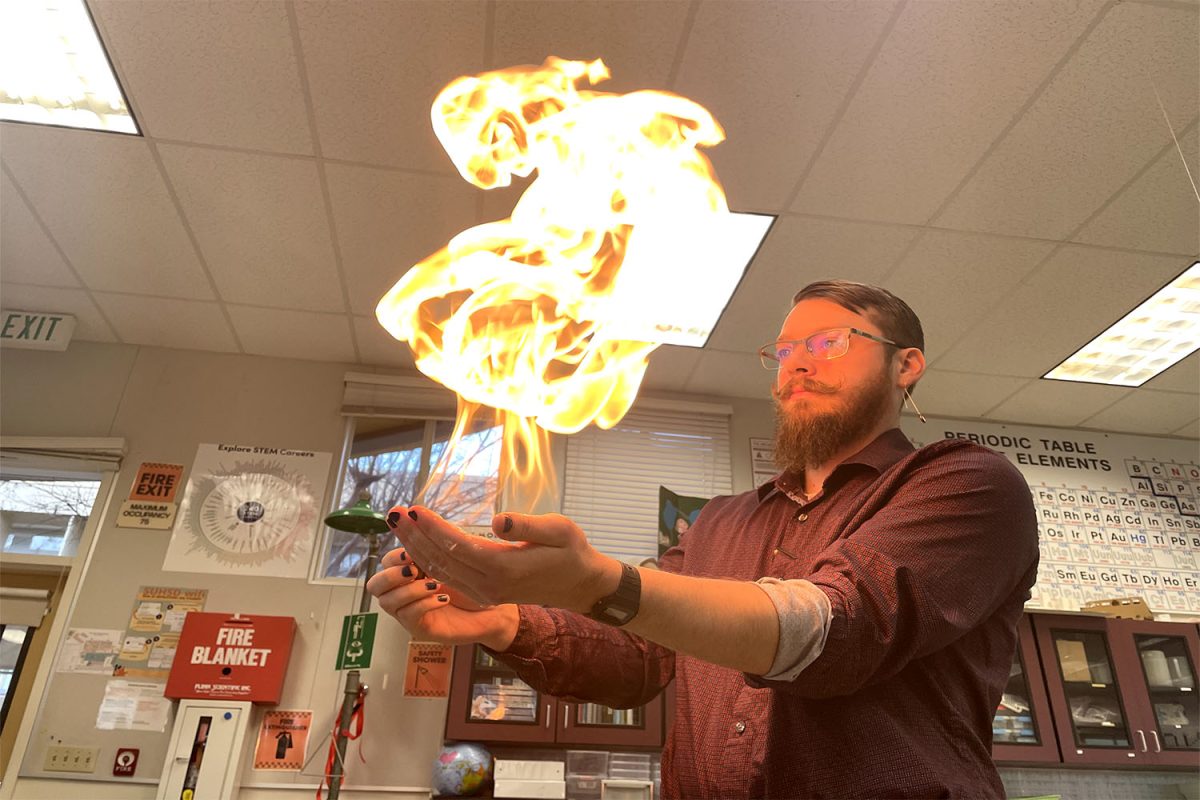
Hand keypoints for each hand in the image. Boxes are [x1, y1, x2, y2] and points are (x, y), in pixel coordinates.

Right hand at [366, 542, 516, 648]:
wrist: (494, 611)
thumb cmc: (475, 580)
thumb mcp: (456, 556)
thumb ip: (437, 539)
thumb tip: (417, 512)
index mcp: (409, 571)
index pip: (386, 562)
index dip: (395, 556)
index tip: (412, 552)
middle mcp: (403, 592)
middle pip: (375, 585)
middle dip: (391, 575)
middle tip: (414, 569)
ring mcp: (409, 612)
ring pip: (387, 602)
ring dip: (408, 590)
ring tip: (433, 584)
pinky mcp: (421, 629)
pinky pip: (409, 617)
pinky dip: (423, 604)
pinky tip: (443, 598)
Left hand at [392, 505, 620, 612]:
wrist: (581, 584)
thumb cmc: (572, 552)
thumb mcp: (560, 530)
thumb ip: (528, 525)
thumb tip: (498, 521)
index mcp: (505, 568)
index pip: (458, 546)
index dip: (433, 527)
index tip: (414, 509)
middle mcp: (490, 584)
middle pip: (441, 559)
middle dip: (414, 536)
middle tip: (392, 512)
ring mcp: (485, 591)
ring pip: (441, 570)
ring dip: (416, 547)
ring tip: (397, 525)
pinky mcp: (485, 592)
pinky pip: (449, 575)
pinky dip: (428, 559)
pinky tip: (415, 544)